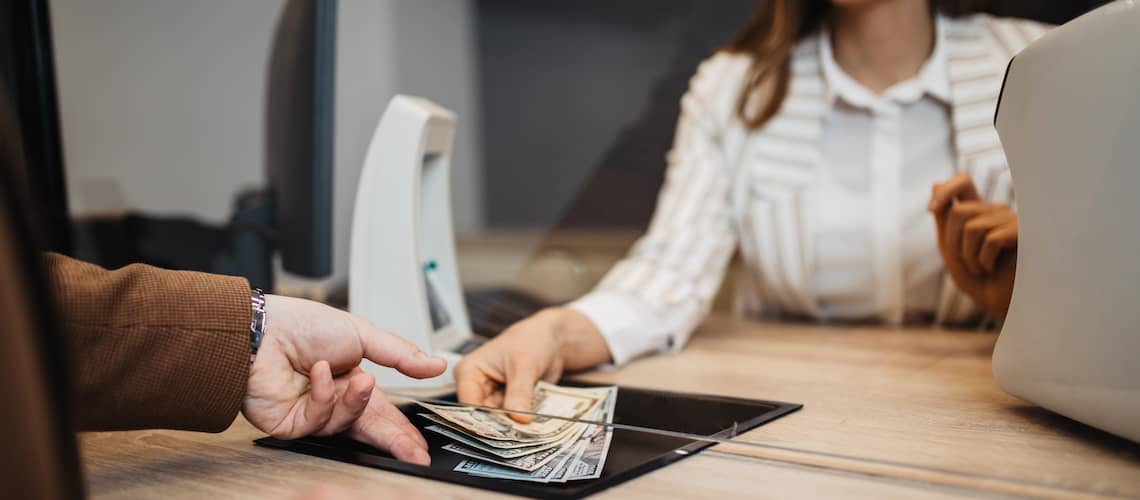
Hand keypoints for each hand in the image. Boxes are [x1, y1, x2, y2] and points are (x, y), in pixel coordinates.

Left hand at [242, 294, 446, 464]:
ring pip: (345, 424)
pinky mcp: (291, 424)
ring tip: (359, 378)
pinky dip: (322, 396)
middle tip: (413, 453)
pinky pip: (318, 422)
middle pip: (369, 428)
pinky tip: (318, 374)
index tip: (420, 445)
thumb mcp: (362, 334)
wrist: (261, 329)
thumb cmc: (301, 324)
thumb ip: (401, 355)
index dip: (402, 429)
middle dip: (392, 440)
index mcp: (352, 380)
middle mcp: (333, 399)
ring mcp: (312, 413)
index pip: (383, 411)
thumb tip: (435, 364)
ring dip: (354, 401)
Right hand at [454, 308, 609, 422]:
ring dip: (512, 427)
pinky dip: (522, 424)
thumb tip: (519, 419)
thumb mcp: (524, 364)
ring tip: (527, 435)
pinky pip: (512, 419)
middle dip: (500, 426)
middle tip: (517, 438)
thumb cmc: (531, 341)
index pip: (468, 402)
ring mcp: (493, 397)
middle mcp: (477, 387)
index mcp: (469, 371)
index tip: (500, 434)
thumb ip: (519, 392)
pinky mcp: (508, 405)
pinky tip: (533, 431)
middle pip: (482, 415)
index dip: (482, 419)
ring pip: (498, 420)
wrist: (552, 341)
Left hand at [928, 173, 1017, 320]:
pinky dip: (984, 260)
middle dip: (953, 243)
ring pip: (971, 227)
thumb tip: (935, 183)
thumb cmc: (979, 281)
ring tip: (981, 268)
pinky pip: (990, 239)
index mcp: (979, 213)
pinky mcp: (1024, 234)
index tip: (930, 209)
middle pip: (959, 211)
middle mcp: (996, 211)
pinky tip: (993, 269)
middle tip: (967, 263)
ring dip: (968, 256)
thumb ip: (944, 220)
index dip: (945, 190)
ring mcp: (1012, 220)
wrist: (1003, 306)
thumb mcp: (952, 250)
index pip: (963, 182)